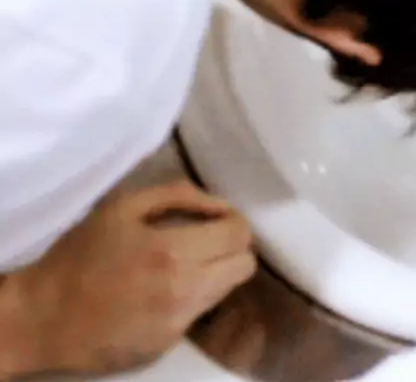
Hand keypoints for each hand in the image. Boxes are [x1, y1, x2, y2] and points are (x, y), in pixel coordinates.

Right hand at [19, 180, 255, 374]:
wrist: (47, 316)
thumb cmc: (82, 254)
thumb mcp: (122, 206)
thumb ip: (176, 195)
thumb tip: (215, 203)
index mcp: (173, 251)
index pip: (238, 235)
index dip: (234, 221)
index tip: (215, 218)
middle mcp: (185, 290)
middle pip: (244, 266)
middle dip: (233, 247)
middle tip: (207, 238)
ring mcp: (180, 323)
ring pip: (228, 292)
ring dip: (218, 272)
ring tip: (188, 262)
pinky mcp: (170, 344)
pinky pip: (202, 312)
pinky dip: (195, 296)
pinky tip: (167, 288)